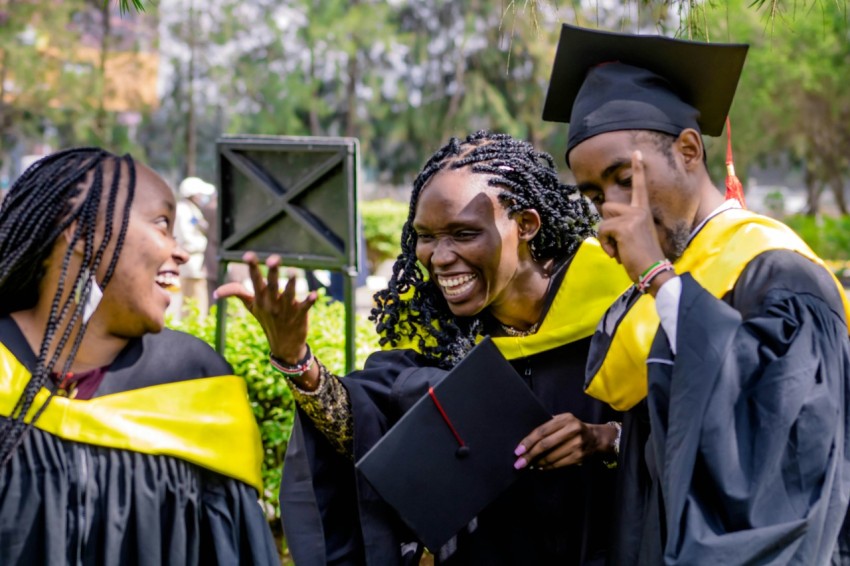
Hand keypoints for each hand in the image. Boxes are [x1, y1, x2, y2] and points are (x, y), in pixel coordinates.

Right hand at [213, 252, 316, 364]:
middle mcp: (272, 304)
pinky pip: (305, 307)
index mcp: (260, 299)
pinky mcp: (300, 315)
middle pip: (272, 286)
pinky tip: (315, 294)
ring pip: (289, 295)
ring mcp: (286, 310)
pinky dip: (309, 301)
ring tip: (293, 271)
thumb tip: (216, 292)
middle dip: (272, 272)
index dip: (252, 268)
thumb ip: (237, 293)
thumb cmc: (267, 320)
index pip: (255, 281)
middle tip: (273, 258)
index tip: (248, 255)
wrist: (284, 345)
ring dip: (291, 284)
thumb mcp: (251, 307)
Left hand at [513, 413, 616, 469]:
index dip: (528, 441)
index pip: (542, 431)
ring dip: (537, 463)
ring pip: (551, 456)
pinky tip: (540, 467)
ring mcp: (577, 444)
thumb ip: (548, 426)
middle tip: (519, 463)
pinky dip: (547, 467)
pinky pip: (558, 464)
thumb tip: (526, 440)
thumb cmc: (573, 428)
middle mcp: (572, 430)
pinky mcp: (579, 457)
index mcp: (565, 419)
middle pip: (545, 444)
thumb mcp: (563, 420)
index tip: (518, 451)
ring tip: (529, 465)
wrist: (596, 438)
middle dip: (530, 455)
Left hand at [596, 150, 666, 281]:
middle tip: (619, 243)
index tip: (636, 152)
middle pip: (607, 206)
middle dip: (606, 225)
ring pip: (603, 220)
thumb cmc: (643, 258)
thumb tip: (605, 226)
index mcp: (643, 211)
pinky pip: (602, 232)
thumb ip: (623, 226)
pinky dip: (605, 246)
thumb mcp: (634, 237)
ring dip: (605, 237)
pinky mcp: (624, 227)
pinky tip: (618, 254)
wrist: (654, 271)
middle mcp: (639, 210)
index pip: (640, 186)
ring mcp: (632, 217)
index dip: (637, 169)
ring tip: (619, 249)